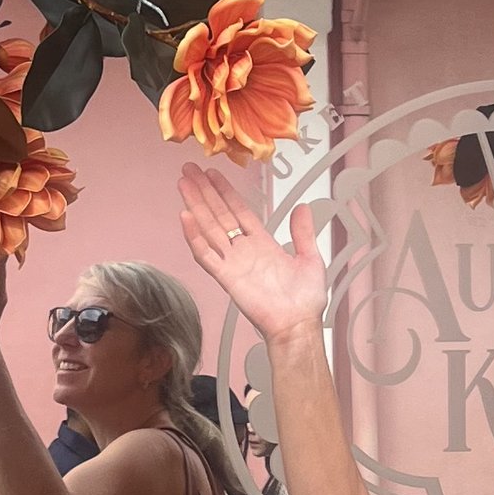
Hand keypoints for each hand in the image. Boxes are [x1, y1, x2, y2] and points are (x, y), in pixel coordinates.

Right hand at [177, 166, 326, 342]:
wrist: (298, 324)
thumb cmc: (305, 299)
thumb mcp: (310, 258)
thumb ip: (303, 232)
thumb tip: (303, 206)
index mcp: (262, 243)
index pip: (238, 211)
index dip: (225, 192)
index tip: (212, 174)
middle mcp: (244, 250)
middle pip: (219, 214)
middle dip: (204, 192)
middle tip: (188, 170)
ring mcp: (233, 262)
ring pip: (209, 228)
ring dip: (195, 205)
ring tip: (183, 184)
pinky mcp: (227, 277)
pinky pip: (206, 255)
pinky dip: (194, 237)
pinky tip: (185, 217)